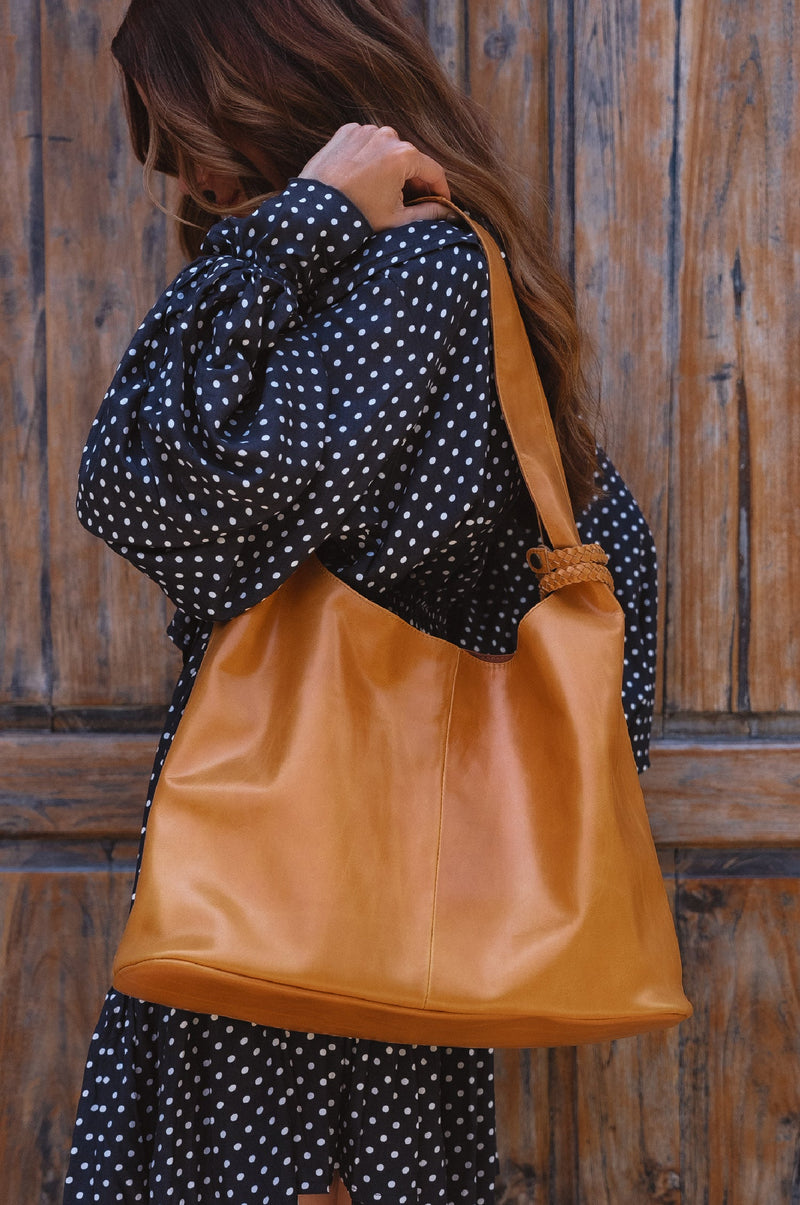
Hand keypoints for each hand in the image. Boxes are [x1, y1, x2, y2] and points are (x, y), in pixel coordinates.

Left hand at [298, 124, 450, 230]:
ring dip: (392, 168)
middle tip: (411, 202)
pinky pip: (367, 143)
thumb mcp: (398, 219)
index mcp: (404, 155)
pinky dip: (370, 158)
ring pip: (389, 150)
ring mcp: (365, 130)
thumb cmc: (357, 217)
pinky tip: (364, 178)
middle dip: (414, 180)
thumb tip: (449, 213)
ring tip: (384, 192)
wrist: (314, 211)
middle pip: (411, 159)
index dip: (441, 189)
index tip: (442, 202)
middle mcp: (387, 135)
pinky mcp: (346, 132)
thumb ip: (429, 213)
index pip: (433, 170)